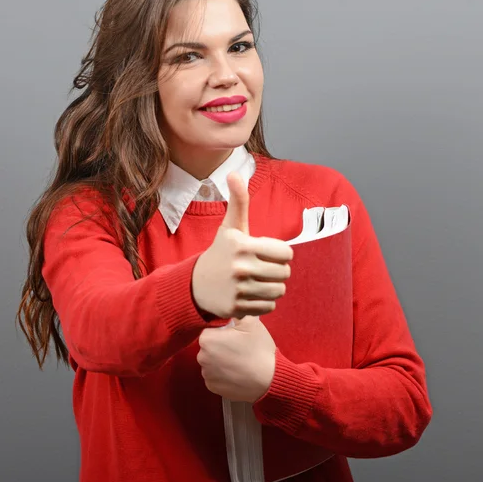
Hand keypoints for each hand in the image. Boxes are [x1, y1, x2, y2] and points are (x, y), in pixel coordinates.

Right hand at [192, 172, 293, 318]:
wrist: (196, 285)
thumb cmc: (221, 252)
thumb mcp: (230, 227)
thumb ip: (238, 202)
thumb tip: (234, 173)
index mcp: (243, 245)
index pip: (286, 253)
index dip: (280, 252)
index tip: (267, 252)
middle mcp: (241, 268)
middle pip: (285, 273)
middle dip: (277, 270)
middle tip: (262, 268)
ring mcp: (239, 290)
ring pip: (279, 291)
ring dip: (272, 287)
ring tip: (259, 281)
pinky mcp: (238, 308)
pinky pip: (269, 307)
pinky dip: (264, 302)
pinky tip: (251, 294)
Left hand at [197, 315, 276, 402]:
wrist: (268, 379)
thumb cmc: (258, 349)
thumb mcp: (251, 322)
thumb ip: (237, 313)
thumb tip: (232, 311)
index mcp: (207, 339)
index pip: (210, 330)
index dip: (222, 331)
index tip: (235, 336)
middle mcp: (202, 357)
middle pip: (209, 347)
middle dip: (220, 346)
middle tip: (238, 348)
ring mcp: (206, 374)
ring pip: (211, 362)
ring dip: (220, 360)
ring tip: (239, 361)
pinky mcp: (212, 387)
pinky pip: (214, 376)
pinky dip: (223, 374)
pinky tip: (236, 372)